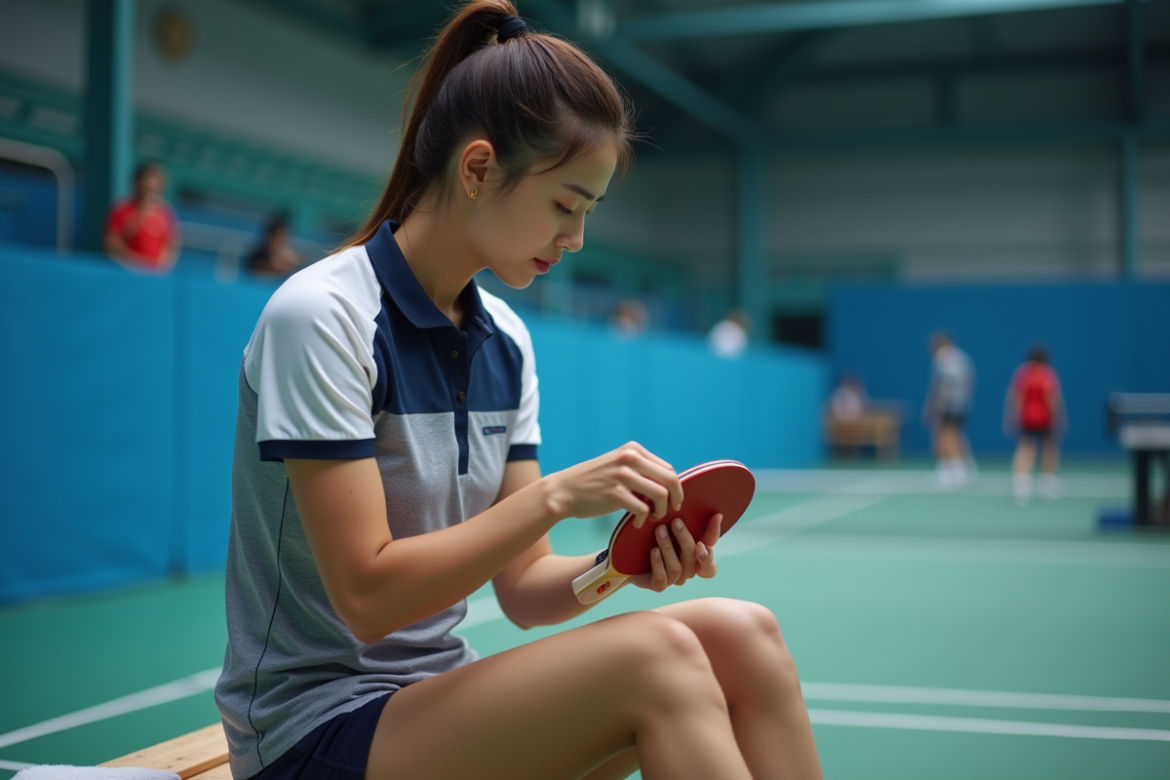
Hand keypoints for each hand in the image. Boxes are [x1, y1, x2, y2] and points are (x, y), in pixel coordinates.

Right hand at [545, 442, 682, 527]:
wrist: (564, 490)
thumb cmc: (593, 482)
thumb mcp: (617, 465)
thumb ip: (640, 469)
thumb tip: (667, 484)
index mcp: (633, 449)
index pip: (668, 468)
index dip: (674, 487)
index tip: (671, 500)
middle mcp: (630, 458)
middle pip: (670, 479)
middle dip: (675, 498)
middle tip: (669, 510)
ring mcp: (623, 475)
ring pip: (661, 495)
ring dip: (661, 510)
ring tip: (651, 517)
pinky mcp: (616, 494)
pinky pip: (643, 510)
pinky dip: (643, 520)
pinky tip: (635, 523)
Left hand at [629, 513, 721, 592]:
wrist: (628, 558)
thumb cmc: (652, 537)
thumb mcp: (668, 526)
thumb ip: (683, 519)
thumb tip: (690, 495)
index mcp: (696, 554)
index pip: (711, 546)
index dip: (714, 533)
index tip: (716, 516)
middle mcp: (689, 568)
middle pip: (694, 556)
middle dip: (685, 538)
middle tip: (676, 522)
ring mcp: (675, 579)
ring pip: (678, 567)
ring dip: (668, 547)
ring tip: (659, 531)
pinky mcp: (659, 585)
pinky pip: (662, 578)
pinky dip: (658, 564)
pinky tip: (653, 551)